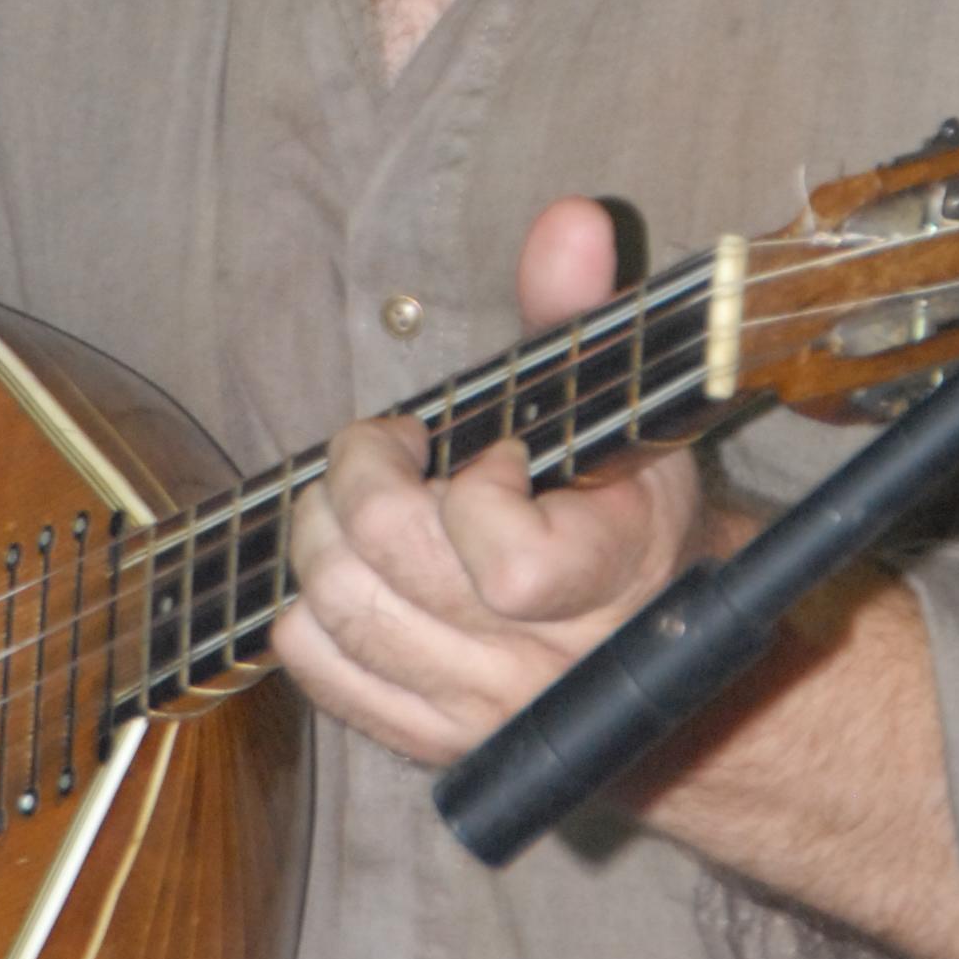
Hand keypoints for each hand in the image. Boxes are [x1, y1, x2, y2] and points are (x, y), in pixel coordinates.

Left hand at [275, 198, 716, 767]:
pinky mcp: (425, 738)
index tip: (497, 457)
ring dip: (323, 528)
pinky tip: (351, 561)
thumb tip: (572, 220)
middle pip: (385, 570)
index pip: (508, 570)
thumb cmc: (626, 506)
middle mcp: (543, 667)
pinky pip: (316, 662)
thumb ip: (583, 313)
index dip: (477, 495)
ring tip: (362, 492)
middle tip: (391, 445)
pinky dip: (307, 602)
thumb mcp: (618, 407)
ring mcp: (477, 713)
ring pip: (339, 611)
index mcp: (611, 581)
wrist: (650, 645)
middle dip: (363, 479)